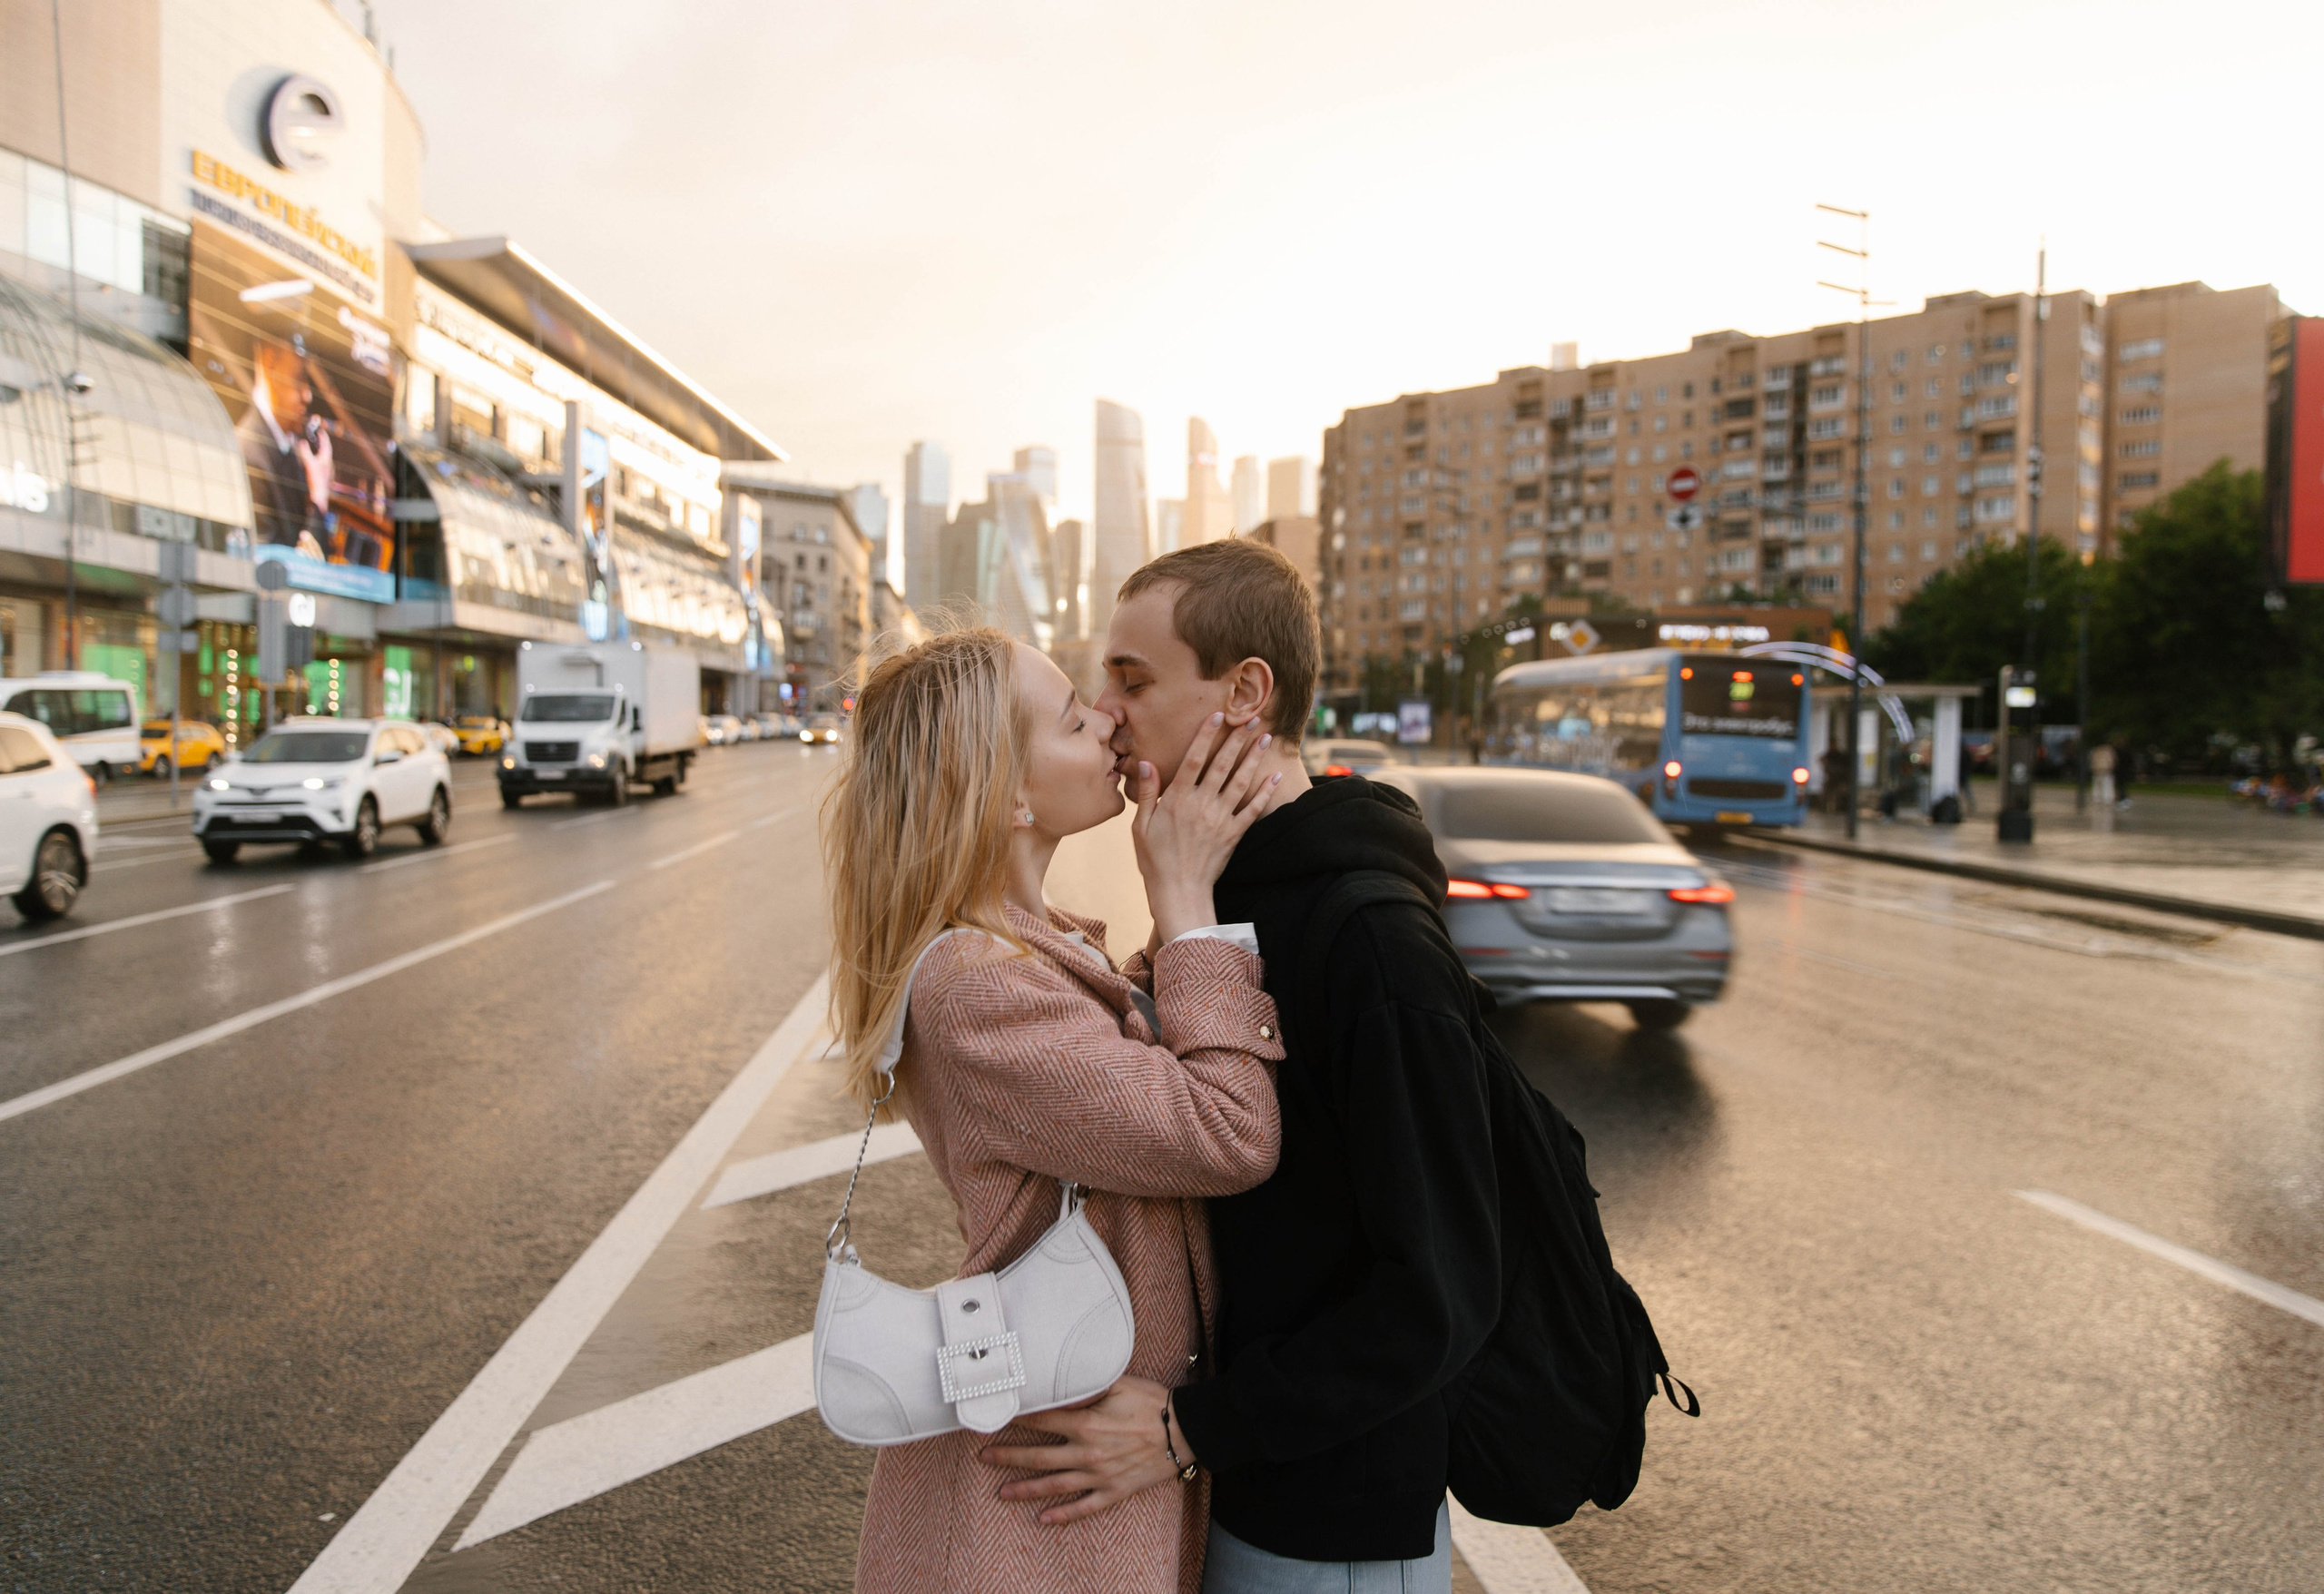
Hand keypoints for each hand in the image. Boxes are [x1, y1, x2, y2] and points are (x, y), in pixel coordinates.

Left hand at [978, 1375, 1186, 1525]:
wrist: (1186, 1430)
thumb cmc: (1152, 1402)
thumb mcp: (1118, 1383)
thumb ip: (1085, 1385)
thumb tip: (1058, 1383)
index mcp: (1086, 1423)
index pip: (1041, 1420)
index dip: (1015, 1419)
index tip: (995, 1417)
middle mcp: (1087, 1452)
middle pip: (1038, 1456)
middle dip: (1007, 1457)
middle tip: (984, 1457)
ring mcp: (1099, 1475)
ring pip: (1054, 1485)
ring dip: (1025, 1489)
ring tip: (1002, 1492)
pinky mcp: (1114, 1491)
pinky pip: (1084, 1507)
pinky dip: (1063, 1515)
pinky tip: (1043, 1519)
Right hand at [1132, 714, 1283, 943]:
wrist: (1179, 892)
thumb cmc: (1155, 860)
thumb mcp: (1141, 826)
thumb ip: (1147, 793)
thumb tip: (1146, 763)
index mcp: (1177, 799)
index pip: (1194, 759)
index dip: (1206, 735)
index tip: (1217, 715)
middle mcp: (1201, 804)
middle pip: (1223, 765)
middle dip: (1238, 739)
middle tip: (1252, 718)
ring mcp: (1220, 819)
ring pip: (1240, 782)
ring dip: (1254, 758)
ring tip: (1266, 738)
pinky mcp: (1233, 834)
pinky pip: (1253, 810)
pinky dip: (1265, 793)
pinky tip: (1276, 777)